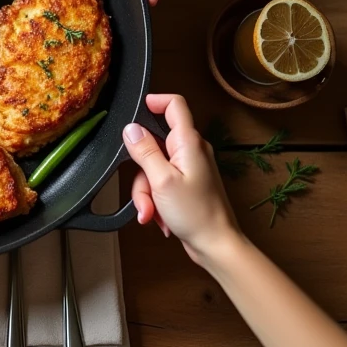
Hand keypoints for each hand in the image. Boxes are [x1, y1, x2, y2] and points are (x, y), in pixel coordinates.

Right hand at [124, 94, 241, 265]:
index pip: (175, 105)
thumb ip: (145, 151)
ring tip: (151, 213)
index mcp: (189, 142)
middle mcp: (191, 151)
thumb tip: (130, 128)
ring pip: (153, 168)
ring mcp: (189, 168)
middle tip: (143, 193)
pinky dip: (155, 199)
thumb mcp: (162, 180)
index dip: (155, 101)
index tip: (135, 110)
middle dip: (141, 170)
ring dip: (146, 192)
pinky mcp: (186, 184)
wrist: (216, 245)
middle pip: (154, 144)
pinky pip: (160, 183)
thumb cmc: (196, 214)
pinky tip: (159, 217)